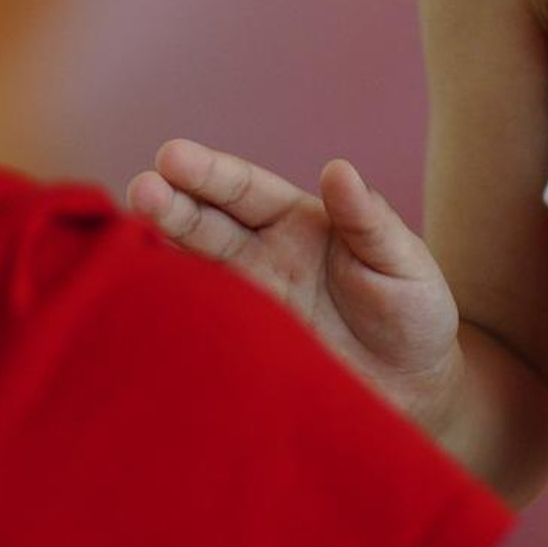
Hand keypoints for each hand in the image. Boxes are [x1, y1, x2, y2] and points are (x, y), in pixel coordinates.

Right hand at [125, 144, 462, 434]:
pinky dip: (170, 317)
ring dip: (163, 256)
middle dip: (172, 206)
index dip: (210, 173)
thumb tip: (337, 169)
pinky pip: (200, 331)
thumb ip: (369, 219)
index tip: (171, 156)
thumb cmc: (413, 310)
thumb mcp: (401, 260)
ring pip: (196, 274)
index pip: (245, 191)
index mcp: (300, 223)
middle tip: (140, 189)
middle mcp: (262, 259)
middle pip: (208, 226)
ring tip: (130, 234)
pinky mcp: (244, 354)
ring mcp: (248, 307)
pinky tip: (139, 304)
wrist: (416, 390)